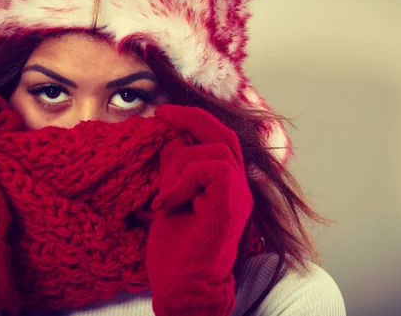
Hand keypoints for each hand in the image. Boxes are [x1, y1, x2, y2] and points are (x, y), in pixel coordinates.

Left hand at [146, 105, 252, 315]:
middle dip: (192, 117)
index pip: (217, 140)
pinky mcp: (231, 204)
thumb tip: (171, 142)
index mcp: (224, 185)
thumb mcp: (170, 199)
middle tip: (162, 112)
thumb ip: (176, 172)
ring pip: (215, 150)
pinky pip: (211, 169)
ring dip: (180, 166)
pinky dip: (184, 180)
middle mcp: (236, 187)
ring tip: (164, 196)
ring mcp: (238, 195)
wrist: (185, 288)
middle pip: (223, 134)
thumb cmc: (176, 252)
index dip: (193, 120)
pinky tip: (168, 203)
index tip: (163, 112)